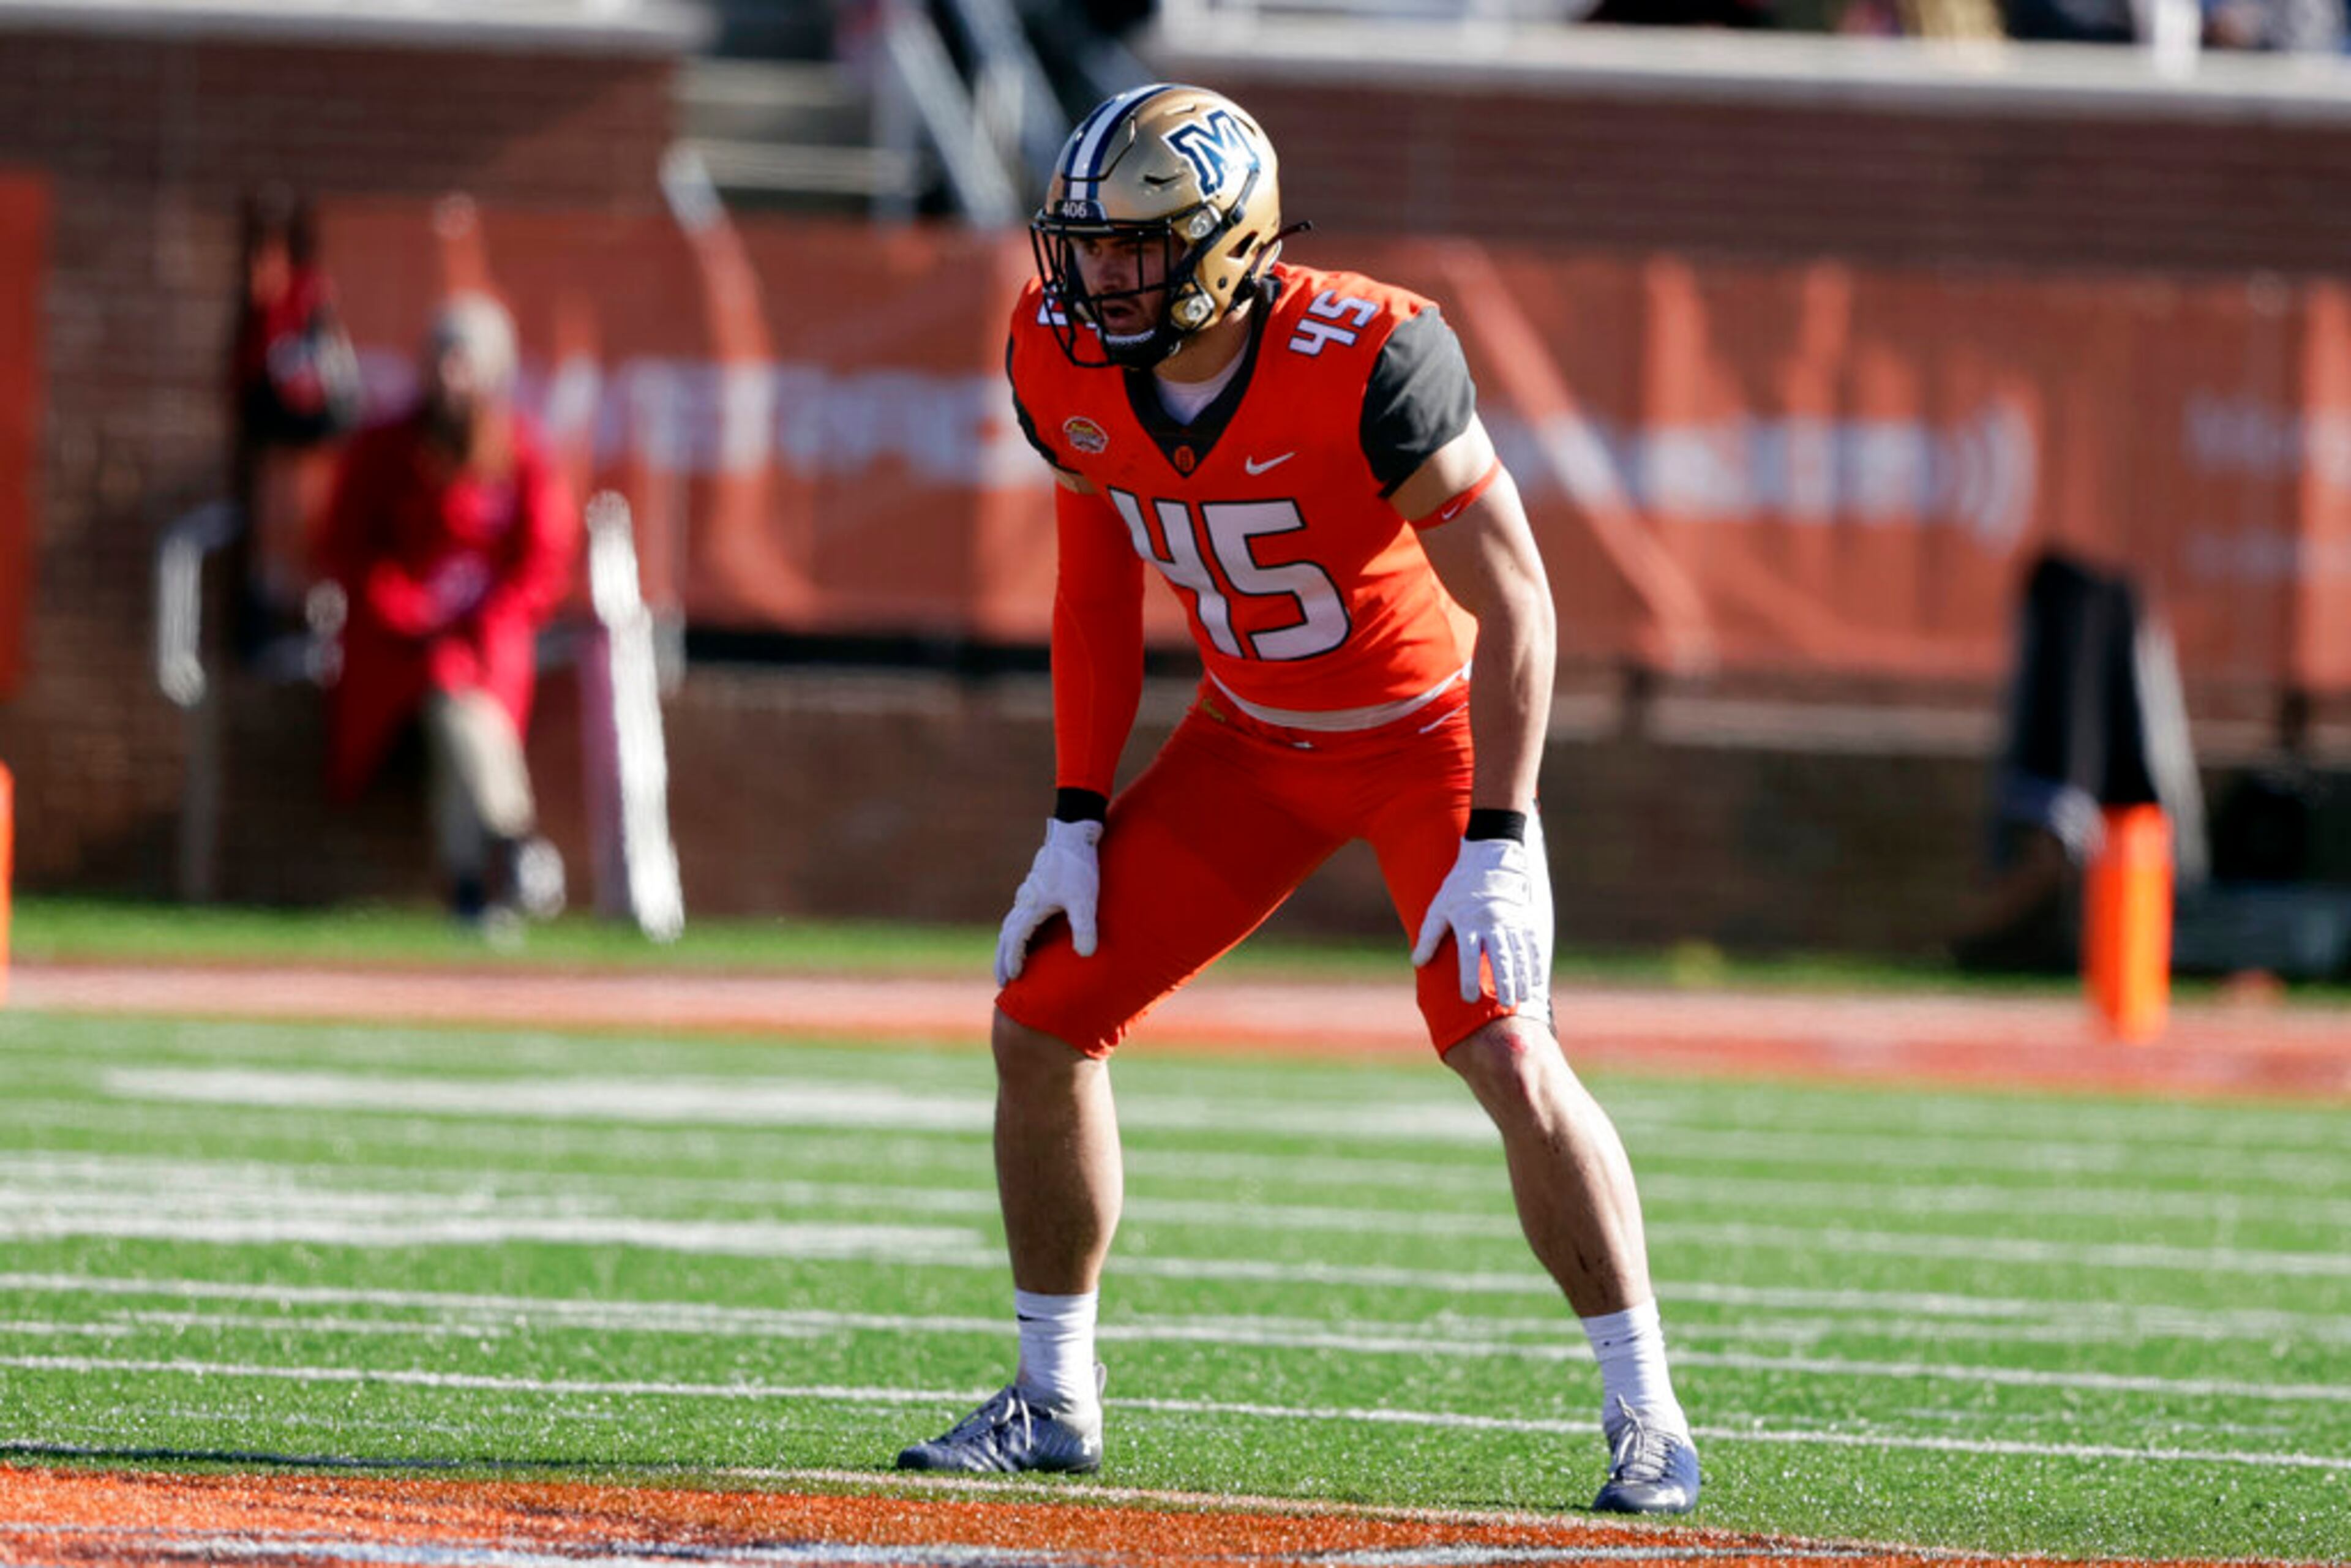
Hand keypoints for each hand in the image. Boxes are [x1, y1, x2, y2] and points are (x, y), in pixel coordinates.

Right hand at [994, 818, 1102, 986]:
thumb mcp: (1084, 899)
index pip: (1015, 940)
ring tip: (1010, 962)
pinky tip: (1027, 936)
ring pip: (1011, 924)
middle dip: (1003, 959)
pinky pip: (1020, 915)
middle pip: (1006, 935)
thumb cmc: (1078, 866)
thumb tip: (1086, 954)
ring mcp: (1028, 893)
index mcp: (1031, 907)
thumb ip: (1084, 927)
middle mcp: (1024, 901)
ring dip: (1008, 945)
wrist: (1073, 833)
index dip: (1013, 960)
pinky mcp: (1036, 887)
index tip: (1012, 979)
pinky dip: (1017, 931)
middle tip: (1002, 981)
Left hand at [1412, 835, 1546, 1006]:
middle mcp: (1492, 922)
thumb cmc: (1459, 886)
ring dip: (1522, 977)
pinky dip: (1535, 963)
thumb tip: (1417, 962)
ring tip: (1522, 998)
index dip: (1469, 979)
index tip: (1468, 998)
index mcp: (1468, 921)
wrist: (1490, 857)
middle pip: (1500, 957)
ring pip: (1519, 953)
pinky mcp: (1525, 917)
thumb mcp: (1438, 907)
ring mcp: (1512, 919)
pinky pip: (1532, 944)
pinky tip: (1536, 980)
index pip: (1469, 956)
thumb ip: (1429, 936)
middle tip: (1506, 1004)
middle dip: (1504, 982)